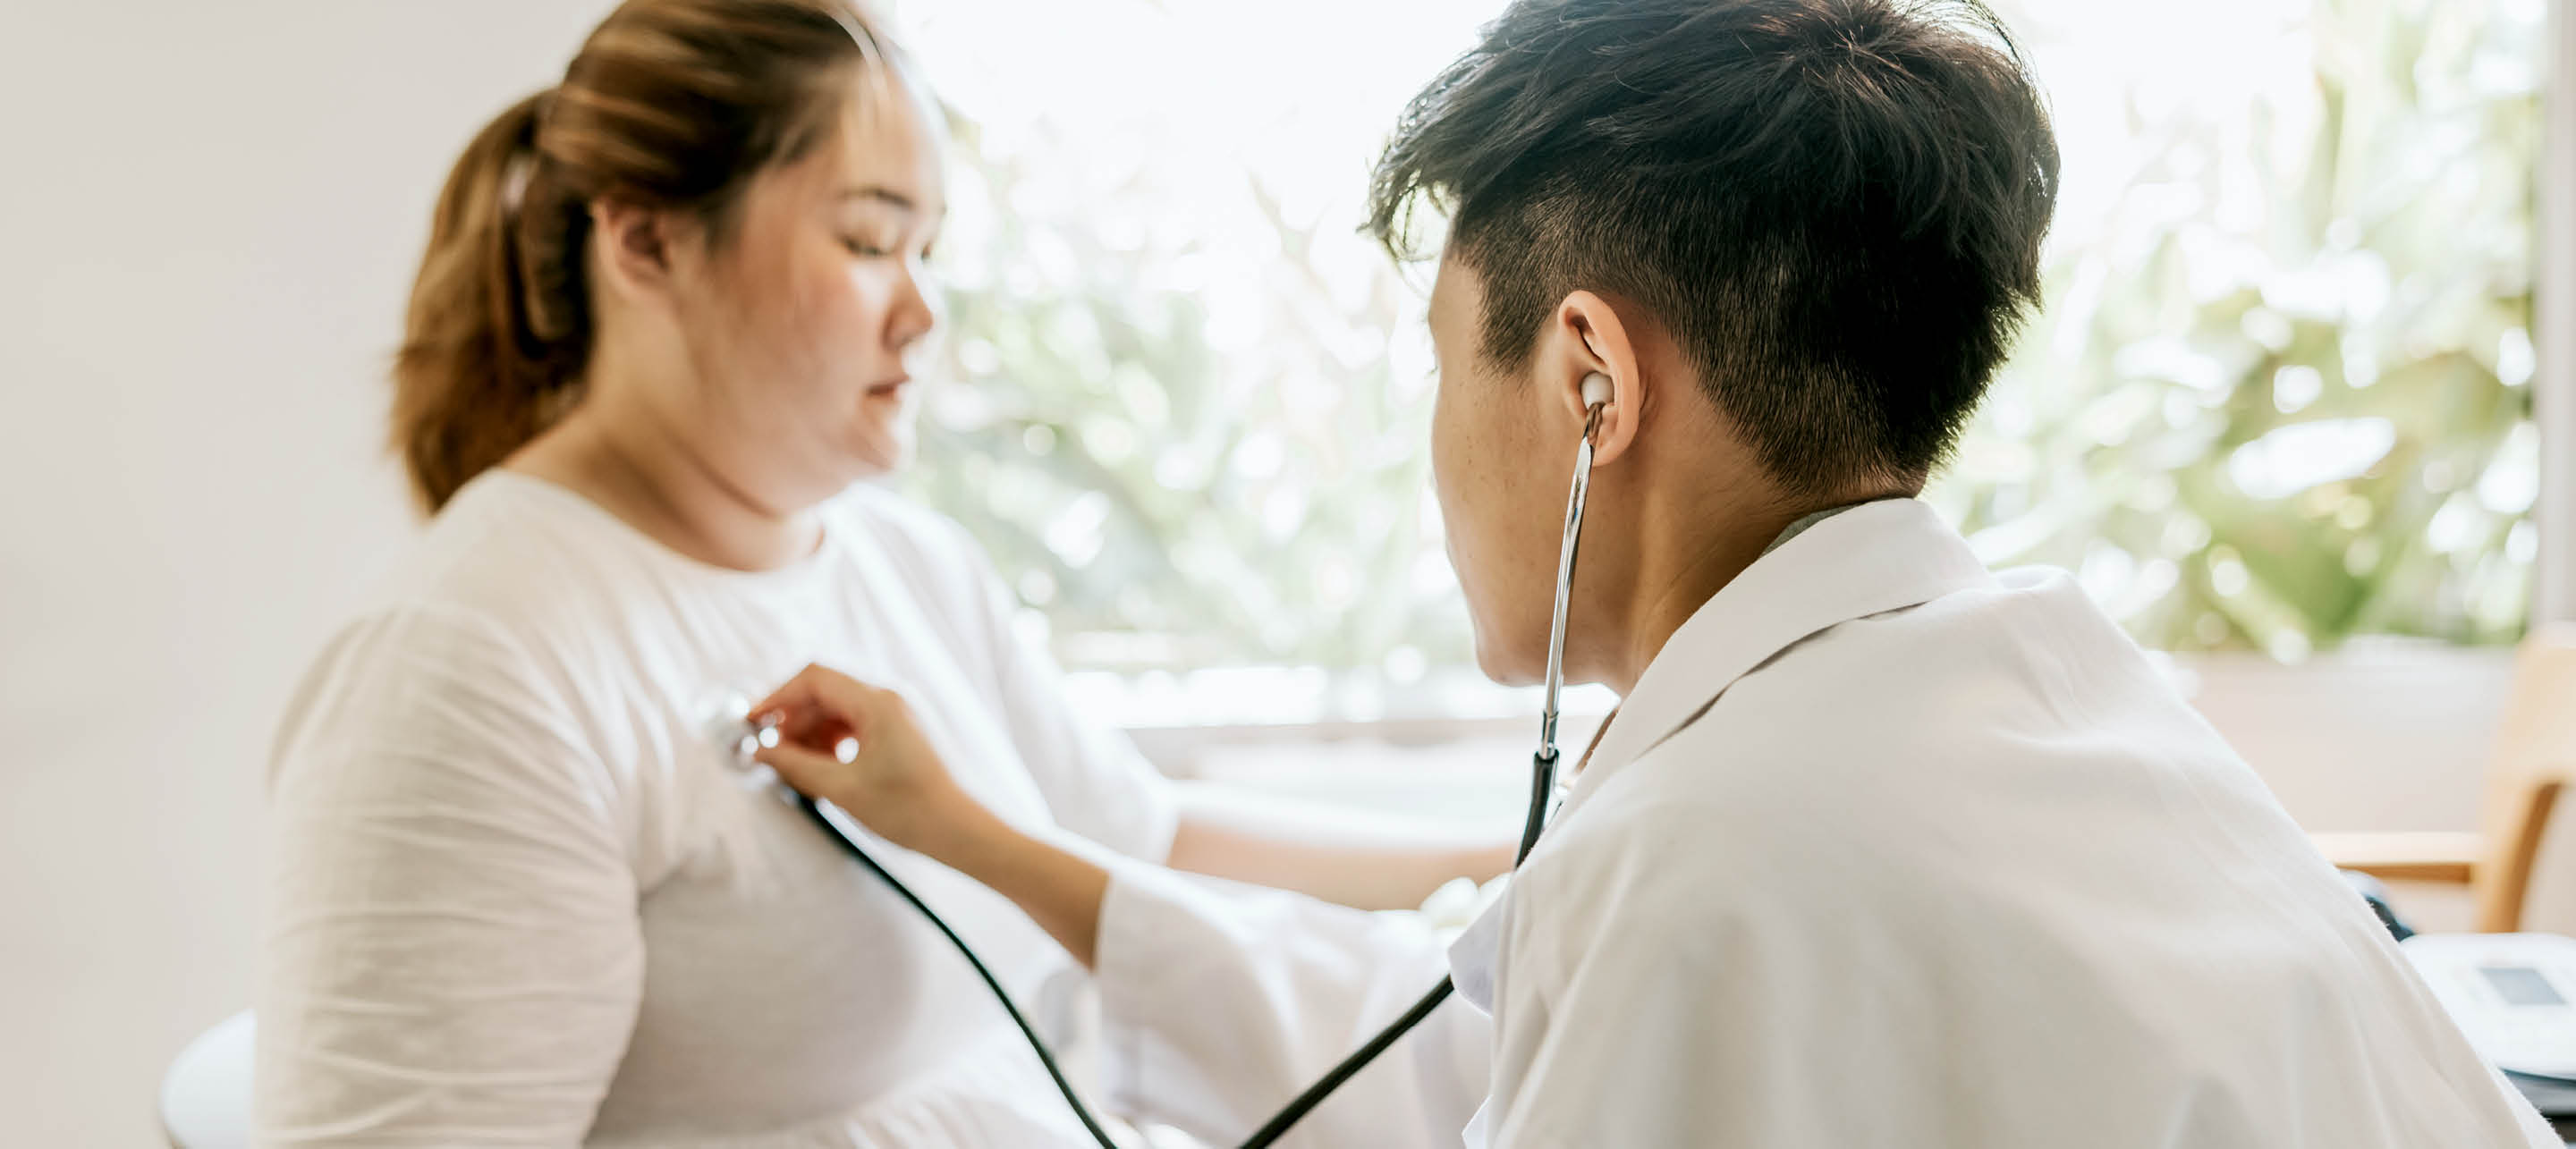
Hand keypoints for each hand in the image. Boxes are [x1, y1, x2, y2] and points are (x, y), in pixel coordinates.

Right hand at [750, 664, 996, 860]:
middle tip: (774, 754)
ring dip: (811, 733)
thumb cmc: (909, 809)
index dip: (778, 697)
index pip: (814, 678)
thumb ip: (796, 765)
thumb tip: (760, 753)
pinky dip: (832, 741)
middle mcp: (888, 700)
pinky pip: (854, 725)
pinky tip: (825, 768)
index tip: (755, 724)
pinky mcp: (898, 734)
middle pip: (824, 692)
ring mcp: (895, 716)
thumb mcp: (842, 788)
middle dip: (793, 720)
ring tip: (799, 767)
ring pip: (837, 710)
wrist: (959, 830)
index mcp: (877, 703)